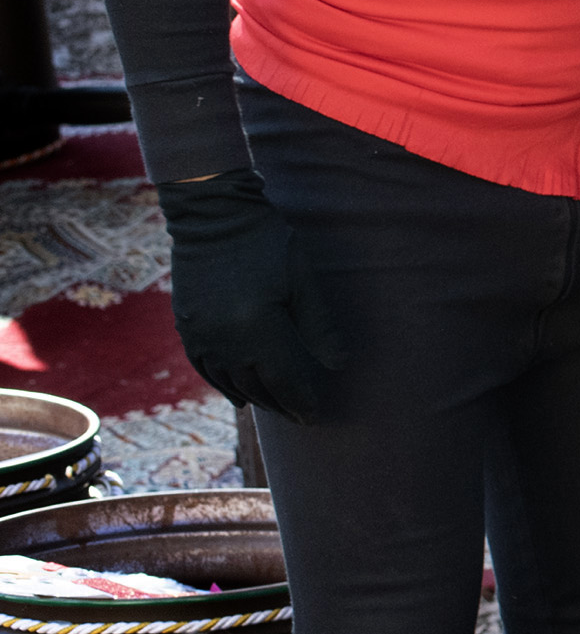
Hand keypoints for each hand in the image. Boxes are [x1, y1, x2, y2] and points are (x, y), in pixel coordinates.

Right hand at [155, 169, 340, 420]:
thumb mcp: (302, 280)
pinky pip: (204, 367)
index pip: (284, 379)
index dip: (301, 401)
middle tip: (301, 416)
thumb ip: (319, 326)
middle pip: (256, 384)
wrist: (213, 216)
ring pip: (230, 380)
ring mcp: (200, 334)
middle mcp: (224, 337)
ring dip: (254, 397)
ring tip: (276, 407)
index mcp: (257, 326)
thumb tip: (339, 365)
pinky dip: (222, 384)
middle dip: (281, 403)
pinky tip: (237, 395)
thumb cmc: (267, 242)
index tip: (316, 418)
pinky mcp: (186, 326)